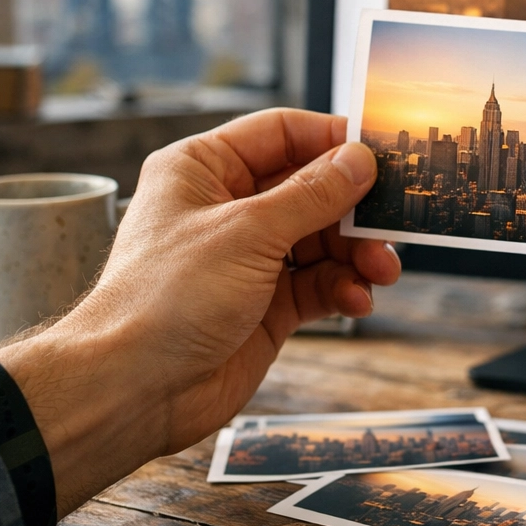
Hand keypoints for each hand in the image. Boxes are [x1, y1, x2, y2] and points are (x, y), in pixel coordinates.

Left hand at [0, 109, 399, 515]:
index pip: (282, 134)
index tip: (379, 154)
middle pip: (311, 189)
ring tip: (380, 272)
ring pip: (323, 239)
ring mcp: (249, 257)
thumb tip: (359, 160)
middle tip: (390, 225)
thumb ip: (312, 194)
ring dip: (356, 255)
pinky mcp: (266, 303)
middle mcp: (228, 208)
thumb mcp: (248, 233)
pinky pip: (319, 283)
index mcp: (205, 170)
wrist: (134, 392)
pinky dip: (342, 289)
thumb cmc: (164, 300)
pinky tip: (355, 301)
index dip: (332, 141)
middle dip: (353, 210)